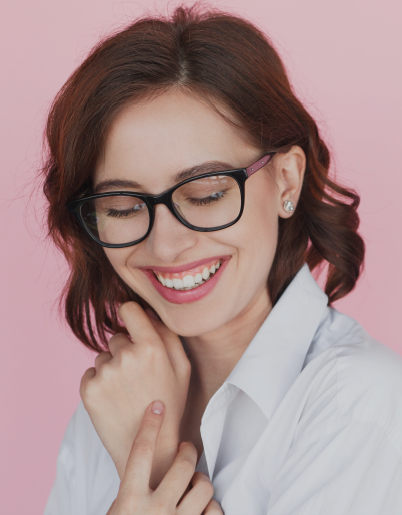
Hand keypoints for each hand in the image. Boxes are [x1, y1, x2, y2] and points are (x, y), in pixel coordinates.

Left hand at [80, 302, 190, 483]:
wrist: (151, 447)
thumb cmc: (170, 403)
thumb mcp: (182, 367)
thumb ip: (168, 334)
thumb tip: (148, 310)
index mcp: (151, 347)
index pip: (129, 309)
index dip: (131, 314)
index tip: (132, 323)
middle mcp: (126, 356)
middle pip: (117, 337)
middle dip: (125, 350)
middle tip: (138, 376)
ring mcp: (105, 373)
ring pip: (103, 357)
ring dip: (112, 368)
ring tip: (127, 391)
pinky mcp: (88, 389)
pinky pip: (91, 373)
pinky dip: (99, 382)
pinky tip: (114, 399)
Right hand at [107, 400, 222, 514]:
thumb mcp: (116, 513)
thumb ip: (129, 491)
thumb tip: (139, 463)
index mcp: (130, 502)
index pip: (141, 452)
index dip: (150, 425)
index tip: (157, 407)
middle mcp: (154, 511)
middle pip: (182, 464)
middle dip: (188, 451)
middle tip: (186, 449)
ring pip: (203, 486)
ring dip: (200, 480)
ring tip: (194, 482)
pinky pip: (214, 512)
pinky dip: (211, 507)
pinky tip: (202, 506)